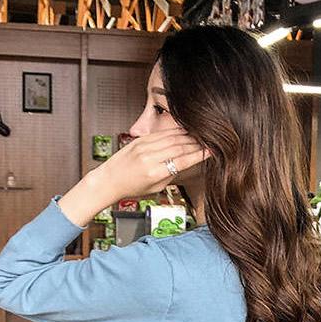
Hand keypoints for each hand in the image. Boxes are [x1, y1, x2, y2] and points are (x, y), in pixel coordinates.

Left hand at [58, 127, 208, 226]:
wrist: (108, 180)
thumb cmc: (131, 188)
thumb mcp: (154, 188)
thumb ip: (170, 175)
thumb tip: (185, 162)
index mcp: (154, 173)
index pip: (183, 160)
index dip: (200, 155)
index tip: (212, 151)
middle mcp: (150, 158)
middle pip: (180, 146)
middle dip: (197, 143)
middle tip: (210, 141)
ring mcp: (144, 147)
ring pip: (172, 137)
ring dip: (189, 136)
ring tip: (200, 136)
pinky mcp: (139, 140)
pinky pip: (162, 134)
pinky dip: (175, 132)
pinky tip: (184, 132)